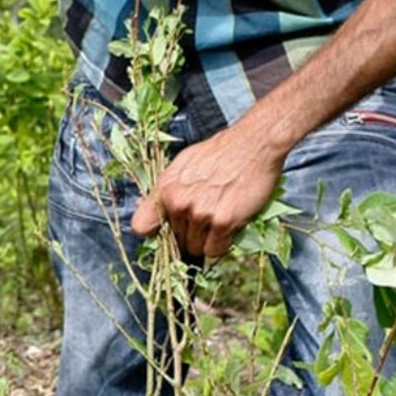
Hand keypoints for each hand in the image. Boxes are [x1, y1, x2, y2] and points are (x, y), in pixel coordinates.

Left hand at [130, 125, 284, 257]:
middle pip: (175, 241)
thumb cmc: (221, 153)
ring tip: (219, 220)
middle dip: (190, 235)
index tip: (167, 234)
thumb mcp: (181, 165)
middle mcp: (178, 203)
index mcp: (165, 189)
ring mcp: (200, 213)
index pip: (142, 227)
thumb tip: (148, 210)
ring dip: (207, 242)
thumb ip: (166, 190)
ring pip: (195, 249)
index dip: (156, 233)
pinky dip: (223, 245)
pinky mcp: (223, 221)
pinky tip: (229, 227)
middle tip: (207, 220)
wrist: (253, 145)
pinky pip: (215, 251)